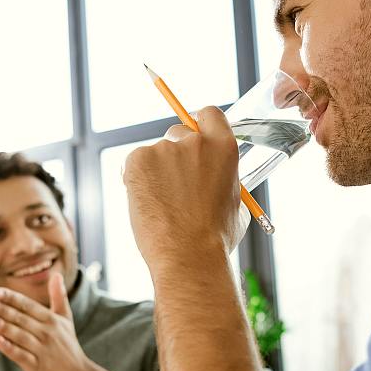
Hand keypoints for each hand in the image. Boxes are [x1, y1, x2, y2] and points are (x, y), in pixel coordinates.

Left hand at [0, 272, 92, 370]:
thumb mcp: (66, 319)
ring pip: (19, 336)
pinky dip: (9, 348)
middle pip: (21, 319)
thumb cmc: (68, 345)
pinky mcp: (37, 366)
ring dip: (3, 326)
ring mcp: (42, 350)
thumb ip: (59, 296)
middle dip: (2, 310)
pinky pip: (21, 355)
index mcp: (52, 320)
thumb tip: (56, 274)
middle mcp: (47, 333)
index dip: (12, 298)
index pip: (28, 306)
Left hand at [123, 106, 247, 270]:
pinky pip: (135, 165)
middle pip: (178, 132)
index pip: (210, 114)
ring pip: (155, 155)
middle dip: (174, 153)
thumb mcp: (235, 204)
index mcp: (223, 147)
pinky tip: (148, 205)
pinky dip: (136, 181)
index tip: (193, 134)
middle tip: (172, 184)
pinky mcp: (137, 159)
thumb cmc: (215, 239)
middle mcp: (195, 141)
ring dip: (155, 173)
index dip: (200, 123)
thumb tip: (216, 180)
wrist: (189, 255)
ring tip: (163, 207)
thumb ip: (224, 182)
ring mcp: (164, 148)